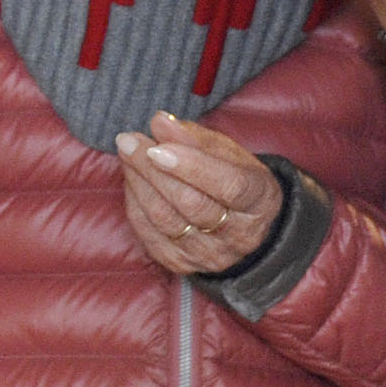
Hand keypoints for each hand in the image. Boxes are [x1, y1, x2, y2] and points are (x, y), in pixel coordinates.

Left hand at [114, 111, 281, 276]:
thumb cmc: (234, 179)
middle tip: (129, 141)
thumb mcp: (227, 153)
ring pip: (166, 220)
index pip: (228, 186)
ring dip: (139, 184)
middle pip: (191, 204)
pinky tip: (131, 181)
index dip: (191, 166)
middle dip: (153, 170)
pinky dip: (135, 204)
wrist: (244, 227)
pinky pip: (150, 235)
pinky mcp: (183, 265)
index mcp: (259, 200)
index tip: (158, 147)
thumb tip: (159, 122)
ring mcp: (210, 255)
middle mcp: (239, 235)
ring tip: (127, 154)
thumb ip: (193, 137)